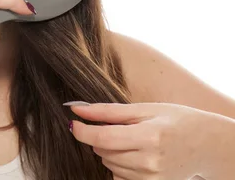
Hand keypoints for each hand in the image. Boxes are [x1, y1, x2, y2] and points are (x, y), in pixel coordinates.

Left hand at [66, 102, 209, 179]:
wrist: (208, 145)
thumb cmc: (177, 120)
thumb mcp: (145, 109)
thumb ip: (108, 111)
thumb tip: (77, 110)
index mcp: (150, 137)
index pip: (103, 138)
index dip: (82, 131)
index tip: (73, 123)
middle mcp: (150, 162)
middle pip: (103, 151)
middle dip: (101, 138)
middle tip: (120, 128)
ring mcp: (152, 178)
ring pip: (109, 164)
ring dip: (111, 151)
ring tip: (133, 140)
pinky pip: (119, 177)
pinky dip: (119, 165)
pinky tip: (134, 155)